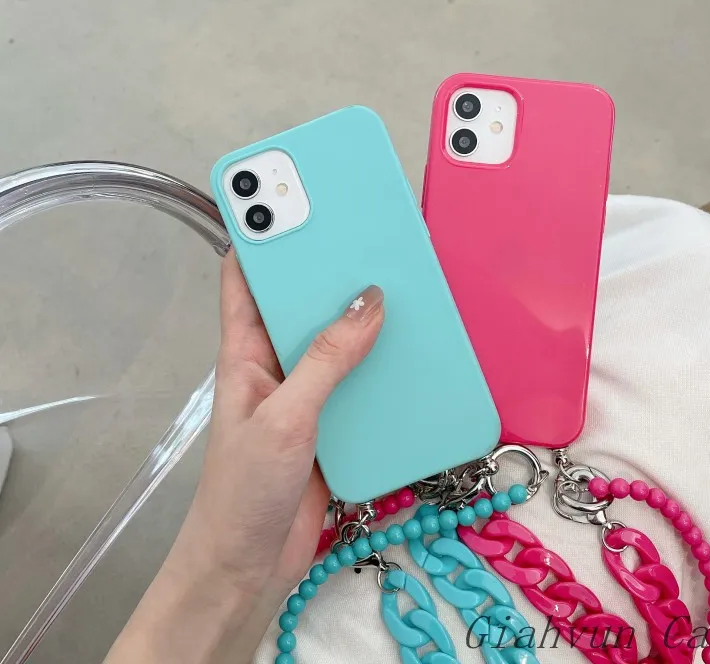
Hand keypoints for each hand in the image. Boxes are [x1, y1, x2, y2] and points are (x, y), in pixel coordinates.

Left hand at [106, 252, 383, 662]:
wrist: (251, 566)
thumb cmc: (243, 490)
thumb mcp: (284, 417)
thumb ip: (327, 360)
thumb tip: (371, 301)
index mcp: (246, 351)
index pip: (246, 277)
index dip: (262, 234)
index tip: (291, 196)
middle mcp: (277, 363)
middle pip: (305, 302)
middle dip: (333, 268)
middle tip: (370, 230)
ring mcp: (309, 392)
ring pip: (341, 340)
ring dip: (368, 318)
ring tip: (405, 282)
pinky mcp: (335, 421)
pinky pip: (363, 381)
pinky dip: (386, 365)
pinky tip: (414, 352)